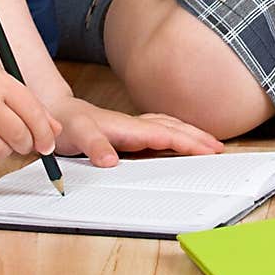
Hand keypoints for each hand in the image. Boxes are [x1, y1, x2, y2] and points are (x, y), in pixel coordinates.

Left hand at [51, 98, 223, 166]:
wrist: (54, 112)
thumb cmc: (67, 124)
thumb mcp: (77, 135)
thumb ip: (94, 146)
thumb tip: (111, 162)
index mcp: (128, 127)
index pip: (166, 134)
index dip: (189, 143)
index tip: (210, 151)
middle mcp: (134, 125)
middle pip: (173, 127)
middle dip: (198, 137)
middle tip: (220, 149)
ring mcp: (132, 127)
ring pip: (168, 126)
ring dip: (190, 133)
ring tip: (209, 143)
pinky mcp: (128, 131)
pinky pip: (160, 129)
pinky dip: (176, 132)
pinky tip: (178, 139)